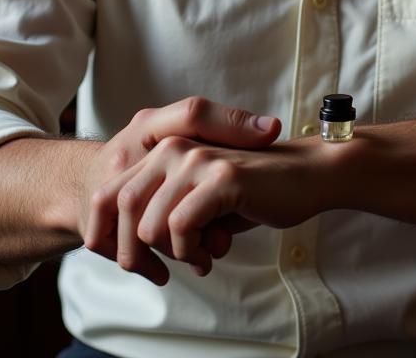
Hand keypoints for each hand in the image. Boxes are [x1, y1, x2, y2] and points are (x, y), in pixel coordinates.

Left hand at [90, 125, 325, 283]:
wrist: (306, 174)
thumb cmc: (253, 191)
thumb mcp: (197, 198)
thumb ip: (163, 209)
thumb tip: (131, 249)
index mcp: (163, 148)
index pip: (109, 195)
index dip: (109, 236)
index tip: (135, 264)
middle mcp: (174, 147)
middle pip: (122, 210)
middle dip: (137, 252)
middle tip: (169, 268)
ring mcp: (196, 159)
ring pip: (149, 223)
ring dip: (172, 254)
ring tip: (201, 256)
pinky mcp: (221, 177)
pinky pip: (181, 226)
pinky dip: (191, 251)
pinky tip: (211, 253)